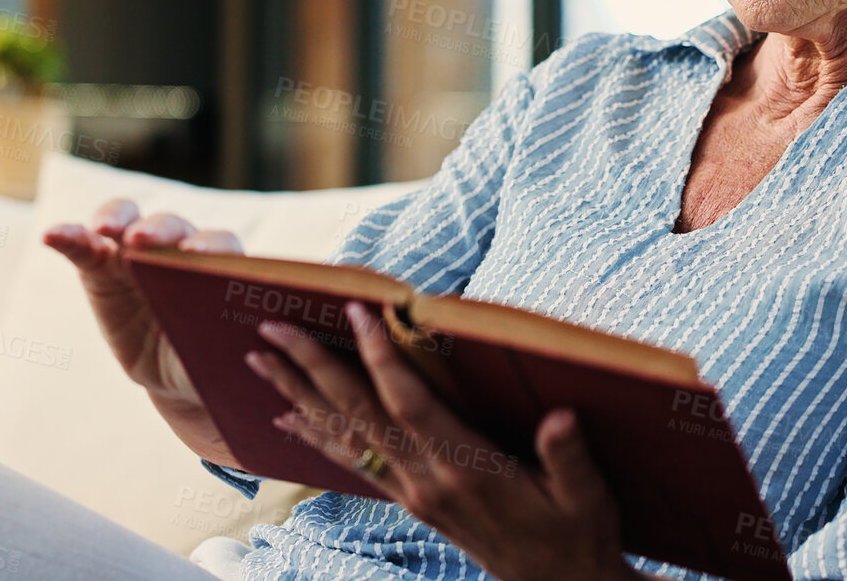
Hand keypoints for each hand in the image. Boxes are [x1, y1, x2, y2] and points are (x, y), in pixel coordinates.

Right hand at [43, 198, 245, 463]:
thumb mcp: (224, 356)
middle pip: (171, 226)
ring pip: (127, 222)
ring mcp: (137, 254)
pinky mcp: (100, 266)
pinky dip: (68, 236)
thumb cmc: (214, 361)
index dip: (208, 246)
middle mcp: (180, 250)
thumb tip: (250, 341)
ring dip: (114, 219)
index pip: (218, 244)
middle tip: (144, 240)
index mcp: (222, 265)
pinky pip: (83, 245)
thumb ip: (230, 339)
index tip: (196, 255)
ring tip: (101, 230)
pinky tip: (51, 235)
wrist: (182, 377)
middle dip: (158, 229)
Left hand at [248, 300, 635, 580]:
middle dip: (312, 367)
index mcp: (467, 471)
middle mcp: (428, 483)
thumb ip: (568, 456)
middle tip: (272, 326)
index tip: (358, 311)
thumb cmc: (578, 536)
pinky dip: (319, 437)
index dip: (382, 357)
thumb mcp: (587, 497)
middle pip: (357, 415)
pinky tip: (291, 420)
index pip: (410, 405)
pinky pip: (353, 464)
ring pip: (345, 437)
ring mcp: (414, 495)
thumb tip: (561, 418)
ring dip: (299, 396)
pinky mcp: (412, 504)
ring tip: (259, 362)